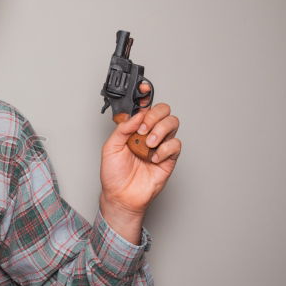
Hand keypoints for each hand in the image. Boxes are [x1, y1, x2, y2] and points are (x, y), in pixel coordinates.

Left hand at [99, 84, 180, 238]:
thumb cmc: (114, 174)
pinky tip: (153, 158)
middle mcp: (149, 134)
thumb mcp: (110, 147)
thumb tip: (137, 115)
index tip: (144, 89)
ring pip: (172, 123)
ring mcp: (160, 145)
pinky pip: (176, 145)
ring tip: (149, 144)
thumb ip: (123, 128)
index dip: (146, 95)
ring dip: (160, 130)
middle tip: (143, 129)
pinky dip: (165, 149)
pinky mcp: (169, 158)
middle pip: (163, 111)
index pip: (144, 107)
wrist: (121, 196)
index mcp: (134, 128)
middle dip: (154, 116)